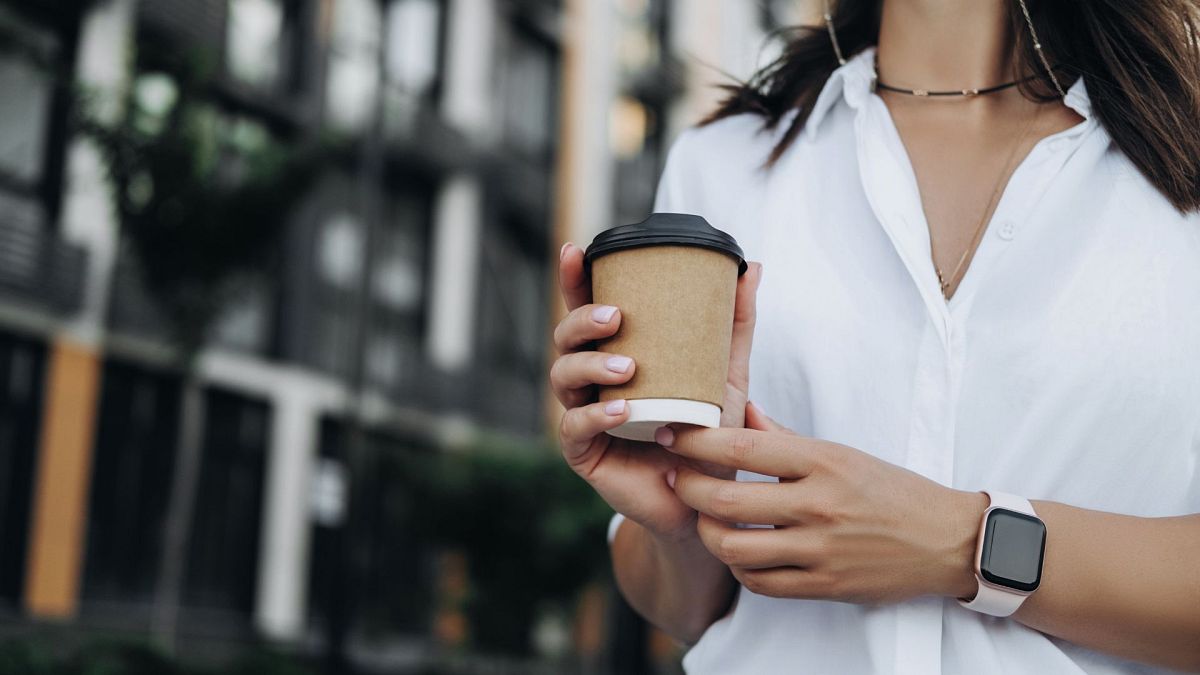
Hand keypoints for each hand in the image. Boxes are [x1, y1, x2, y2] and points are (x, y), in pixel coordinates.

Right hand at [551, 241, 762, 540]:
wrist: (706, 498)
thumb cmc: (708, 432)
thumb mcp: (726, 373)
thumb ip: (734, 323)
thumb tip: (753, 268)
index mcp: (615, 351)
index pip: (587, 309)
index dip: (574, 279)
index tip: (577, 252)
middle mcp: (592, 379)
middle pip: (565, 337)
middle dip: (582, 321)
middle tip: (616, 317)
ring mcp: (583, 413)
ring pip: (563, 377)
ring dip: (590, 364)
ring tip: (628, 367)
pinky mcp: (583, 452)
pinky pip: (574, 427)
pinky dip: (595, 414)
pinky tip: (619, 410)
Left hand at [659, 403, 987, 602]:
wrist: (948, 542)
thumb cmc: (892, 490)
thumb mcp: (842, 452)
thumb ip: (786, 438)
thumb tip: (743, 413)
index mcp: (823, 461)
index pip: (741, 448)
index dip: (695, 442)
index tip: (670, 434)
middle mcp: (819, 505)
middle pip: (726, 502)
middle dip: (685, 489)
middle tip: (673, 478)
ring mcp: (821, 549)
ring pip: (734, 549)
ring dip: (707, 534)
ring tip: (702, 520)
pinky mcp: (824, 586)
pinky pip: (760, 582)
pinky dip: (739, 569)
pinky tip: (738, 553)